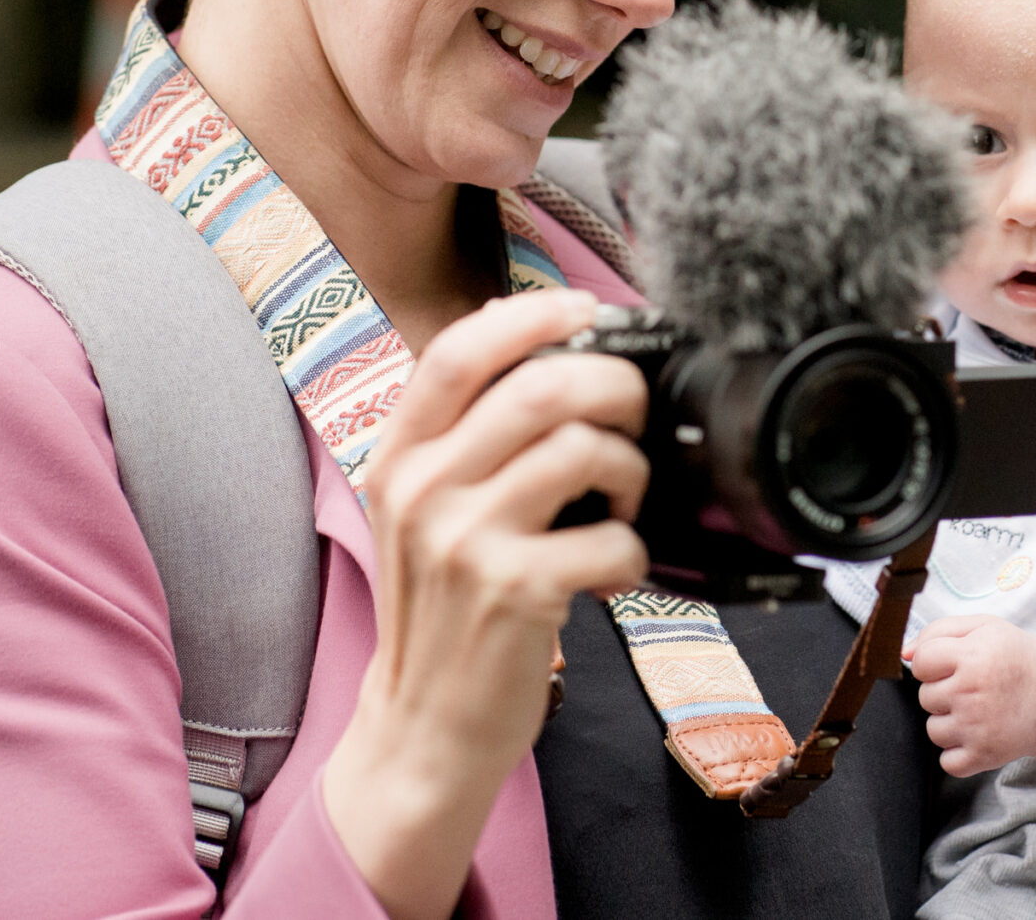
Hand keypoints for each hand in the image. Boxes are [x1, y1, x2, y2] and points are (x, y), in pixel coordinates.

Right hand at [322, 288, 650, 919]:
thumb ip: (467, 434)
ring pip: (584, 449)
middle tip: (634, 416)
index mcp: (402, 457)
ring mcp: (466, 541)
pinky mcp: (515, 592)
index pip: (461, 351)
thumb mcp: (425, 509)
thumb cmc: (447, 606)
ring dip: (631, 468)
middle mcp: (424, 490)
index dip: (534, 315)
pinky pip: (611, 536)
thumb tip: (539, 340)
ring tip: (623, 499)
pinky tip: (614, 570)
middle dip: (616, 387)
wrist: (424, 726)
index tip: (586, 310)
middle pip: (543, 387)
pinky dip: (633, 548)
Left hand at [905, 614, 1035, 776]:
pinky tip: (979, 734)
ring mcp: (977, 727)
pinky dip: (959, 752)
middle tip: (975, 687)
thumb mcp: (985, 627)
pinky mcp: (983, 755)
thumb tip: (904, 653)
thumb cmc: (1017, 659)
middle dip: (944, 691)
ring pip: (933, 729)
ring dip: (950, 722)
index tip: (954, 664)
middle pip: (925, 696)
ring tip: (979, 710)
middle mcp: (972, 691)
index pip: (920, 663)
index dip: (934, 663)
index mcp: (972, 655)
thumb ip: (939, 631)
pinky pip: (947, 760)